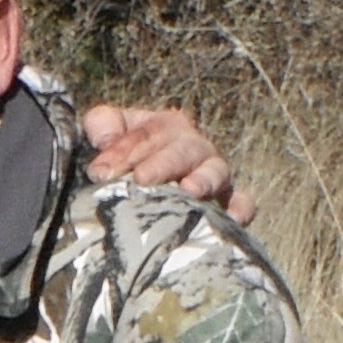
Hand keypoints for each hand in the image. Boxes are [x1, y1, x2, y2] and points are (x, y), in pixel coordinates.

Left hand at [81, 100, 251, 225]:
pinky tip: (232, 220)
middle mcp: (194, 147)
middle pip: (184, 150)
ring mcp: (214, 174)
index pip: (148, 133)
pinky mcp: (226, 202)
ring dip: (204, 179)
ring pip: (216, 171)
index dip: (124, 150)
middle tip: (140, 180)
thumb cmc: (120, 157)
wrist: (135, 184)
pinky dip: (241, 208)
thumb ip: (101, 123)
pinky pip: (241, 202)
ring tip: (188, 191)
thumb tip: (105, 138)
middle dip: (162, 164)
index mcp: (166, 127)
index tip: (101, 171)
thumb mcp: (105, 132)